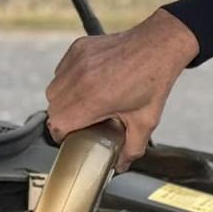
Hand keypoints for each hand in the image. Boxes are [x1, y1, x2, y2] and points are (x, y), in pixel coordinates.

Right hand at [45, 8, 199, 169]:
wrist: (159, 45)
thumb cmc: (154, 80)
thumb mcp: (146, 121)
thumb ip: (132, 149)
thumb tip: (120, 166)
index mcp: (94, 98)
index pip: (58, 124)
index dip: (62, 135)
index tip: (73, 137)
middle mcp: (80, 78)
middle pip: (53, 108)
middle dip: (63, 119)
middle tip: (81, 122)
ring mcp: (77, 60)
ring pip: (54, 88)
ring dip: (63, 99)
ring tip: (83, 103)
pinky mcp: (78, 48)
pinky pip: (61, 69)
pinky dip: (67, 80)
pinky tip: (86, 84)